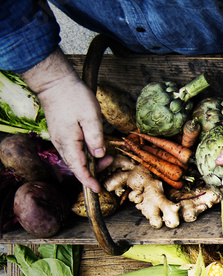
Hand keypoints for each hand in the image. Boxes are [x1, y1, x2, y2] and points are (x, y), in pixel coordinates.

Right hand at [22, 51, 110, 191]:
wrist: (55, 82)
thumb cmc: (73, 96)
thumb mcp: (91, 117)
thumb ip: (96, 138)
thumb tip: (99, 155)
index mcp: (68, 142)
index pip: (78, 169)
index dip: (89, 181)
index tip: (98, 190)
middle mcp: (60, 143)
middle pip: (76, 166)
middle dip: (93, 170)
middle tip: (110, 162)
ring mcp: (59, 138)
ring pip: (75, 158)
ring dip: (90, 161)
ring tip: (106, 155)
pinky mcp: (61, 133)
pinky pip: (72, 150)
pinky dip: (84, 153)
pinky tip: (94, 148)